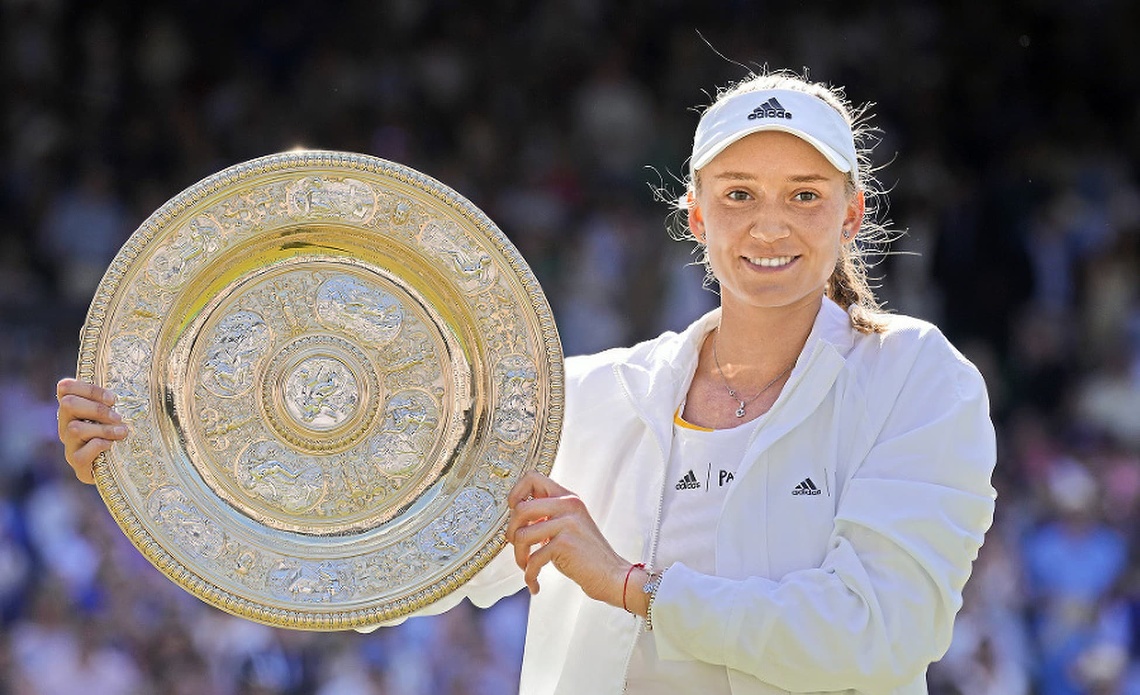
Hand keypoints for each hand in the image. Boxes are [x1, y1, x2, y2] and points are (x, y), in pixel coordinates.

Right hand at [56, 378, 127, 483]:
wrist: (121, 465)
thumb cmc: (123, 429)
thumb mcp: (119, 410)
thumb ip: (119, 396)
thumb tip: (151, 374)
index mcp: (75, 406)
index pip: (65, 387)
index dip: (88, 389)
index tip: (113, 399)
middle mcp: (66, 423)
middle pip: (68, 404)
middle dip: (96, 409)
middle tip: (118, 417)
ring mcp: (70, 444)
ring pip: (75, 428)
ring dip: (103, 429)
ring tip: (122, 432)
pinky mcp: (77, 462)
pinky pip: (81, 453)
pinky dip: (98, 447)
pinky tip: (111, 446)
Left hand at [506, 471, 642, 611]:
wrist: (612, 575)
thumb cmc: (585, 555)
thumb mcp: (567, 526)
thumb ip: (547, 516)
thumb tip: (515, 515)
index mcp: (568, 498)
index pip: (532, 478)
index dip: (516, 494)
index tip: (514, 513)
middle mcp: (568, 504)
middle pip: (520, 509)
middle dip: (511, 532)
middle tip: (519, 548)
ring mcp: (567, 522)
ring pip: (521, 535)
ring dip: (519, 557)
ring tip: (527, 568)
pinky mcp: (565, 543)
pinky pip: (533, 559)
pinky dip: (530, 575)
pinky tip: (534, 584)